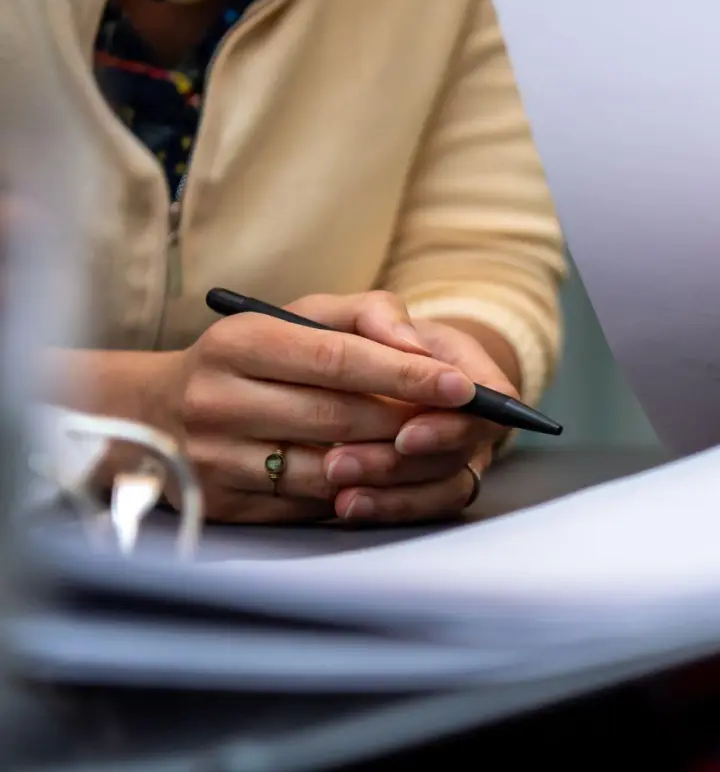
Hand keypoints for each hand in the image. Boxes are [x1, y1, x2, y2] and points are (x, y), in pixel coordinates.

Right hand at [155, 291, 478, 523]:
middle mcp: (217, 400)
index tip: (460, 385)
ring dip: (389, 465)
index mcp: (238, 342)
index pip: (338, 359)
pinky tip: (381, 479)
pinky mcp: (222, 504)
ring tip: (426, 451)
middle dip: (409, 422)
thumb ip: (369, 314)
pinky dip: (354, 493)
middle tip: (460, 422)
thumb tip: (420, 348)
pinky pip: (307, 506)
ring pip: (328, 471)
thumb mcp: (301, 315)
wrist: (159, 412)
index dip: (405, 374)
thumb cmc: (255, 356)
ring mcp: (214, 459)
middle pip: (339, 419)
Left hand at [325, 319, 514, 522]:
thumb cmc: (364, 336)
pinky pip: (422, 511)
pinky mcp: (424, 489)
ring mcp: (451, 461)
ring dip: (393, 495)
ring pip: (443, 490)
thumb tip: (409, 347)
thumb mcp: (363, 312)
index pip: (492, 403)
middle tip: (343, 462)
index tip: (407, 433)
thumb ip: (381, 314)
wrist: (352, 369)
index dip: (455, 424)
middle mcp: (471, 423)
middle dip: (403, 463)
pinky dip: (387, 510)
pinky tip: (347, 505)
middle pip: (460, 454)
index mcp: (472, 373)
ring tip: (339, 489)